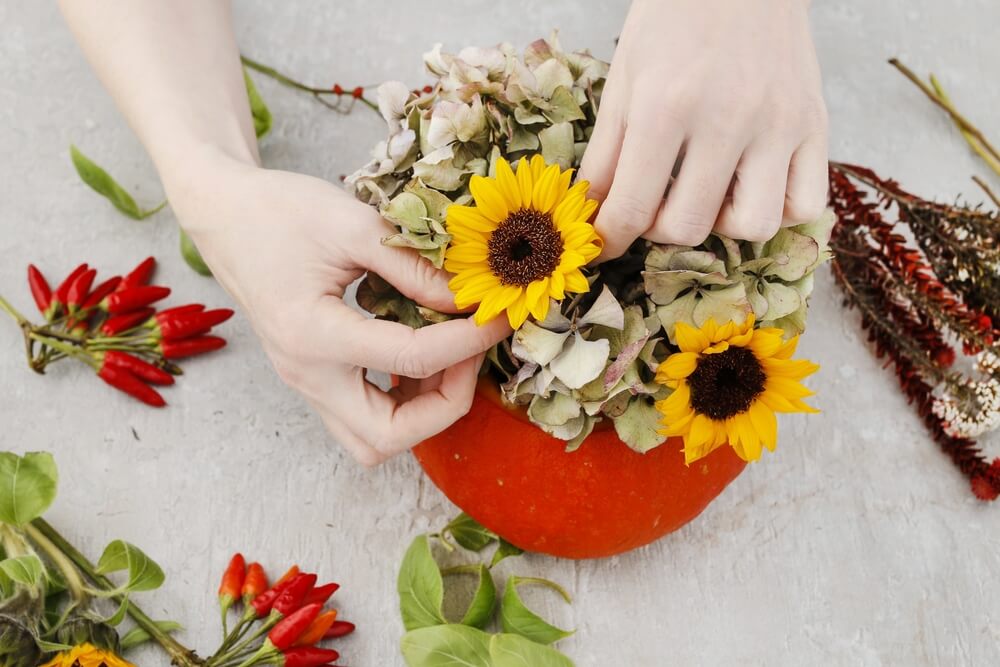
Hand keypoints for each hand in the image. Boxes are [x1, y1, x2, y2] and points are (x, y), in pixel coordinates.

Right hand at [167, 149, 510, 465]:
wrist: (224, 215)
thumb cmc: (278, 211)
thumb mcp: (350, 224)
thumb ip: (411, 266)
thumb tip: (465, 299)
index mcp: (312, 335)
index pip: (411, 360)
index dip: (468, 341)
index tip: (499, 316)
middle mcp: (306, 374)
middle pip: (386, 437)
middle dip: (444, 406)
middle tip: (469, 356)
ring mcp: (306, 382)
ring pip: (372, 441)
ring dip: (423, 413)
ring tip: (450, 357)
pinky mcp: (313, 377)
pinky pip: (364, 416)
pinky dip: (404, 400)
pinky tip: (423, 354)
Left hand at [580, 0, 827, 257]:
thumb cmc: (674, 20)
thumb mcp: (624, 80)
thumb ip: (605, 155)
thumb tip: (593, 217)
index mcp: (665, 107)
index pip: (632, 208)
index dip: (610, 239)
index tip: (605, 244)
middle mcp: (727, 119)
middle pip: (688, 227)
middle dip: (659, 229)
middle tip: (655, 203)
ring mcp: (779, 124)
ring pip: (753, 227)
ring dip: (722, 225)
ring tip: (708, 194)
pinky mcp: (816, 123)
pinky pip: (805, 205)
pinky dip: (778, 210)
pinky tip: (753, 186)